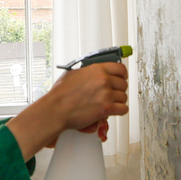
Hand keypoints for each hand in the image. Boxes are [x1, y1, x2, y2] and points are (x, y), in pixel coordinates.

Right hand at [5, 62, 127, 159]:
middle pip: (124, 84)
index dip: (122, 74)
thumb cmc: (60, 93)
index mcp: (96, 69)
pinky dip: (119, 111)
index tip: (122, 78)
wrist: (56, 109)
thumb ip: (87, 71)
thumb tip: (93, 72)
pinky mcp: (107, 108)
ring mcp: (106, 94)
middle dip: (119, 90)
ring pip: (124, 97)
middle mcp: (103, 80)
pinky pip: (123, 109)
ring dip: (118, 101)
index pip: (120, 68)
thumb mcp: (73, 73)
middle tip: (113, 94)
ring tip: (110, 103)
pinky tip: (113, 110)